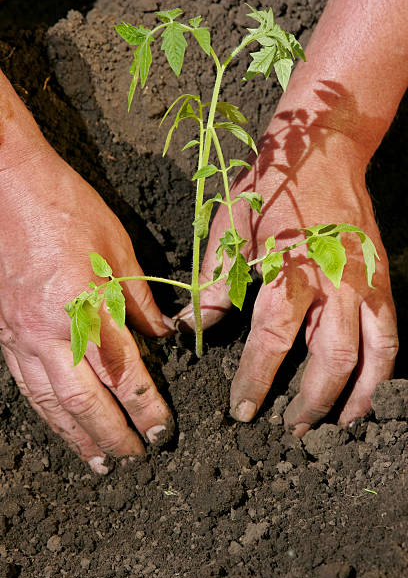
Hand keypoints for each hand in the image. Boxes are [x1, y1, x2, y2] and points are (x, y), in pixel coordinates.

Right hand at [0, 145, 173, 472]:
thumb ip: (139, 300)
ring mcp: (22, 336)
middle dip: (112, 436)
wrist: (6, 186)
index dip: (144, 408)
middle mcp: (51, 332)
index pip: (123, 375)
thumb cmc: (65, 208)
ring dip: (76, 436)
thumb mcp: (117, 249)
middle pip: (85, 401)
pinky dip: (47, 412)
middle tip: (135, 458)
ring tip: (98, 463)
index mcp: (86, 308)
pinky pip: (26, 384)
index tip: (161, 430)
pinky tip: (58, 424)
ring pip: (51, 402)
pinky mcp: (6, 333)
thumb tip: (160, 335)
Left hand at [177, 119, 397, 434]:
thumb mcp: (231, 227)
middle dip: (310, 401)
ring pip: (372, 355)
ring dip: (356, 396)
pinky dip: (382, 368)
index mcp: (291, 268)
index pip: (273, 340)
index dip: (257, 379)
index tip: (242, 409)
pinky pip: (391, 335)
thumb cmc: (272, 188)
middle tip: (288, 427)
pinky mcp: (383, 280)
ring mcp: (366, 282)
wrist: (325, 150)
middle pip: (331, 359)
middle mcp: (335, 281)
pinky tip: (368, 388)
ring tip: (338, 424)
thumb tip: (190, 326)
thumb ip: (215, 282)